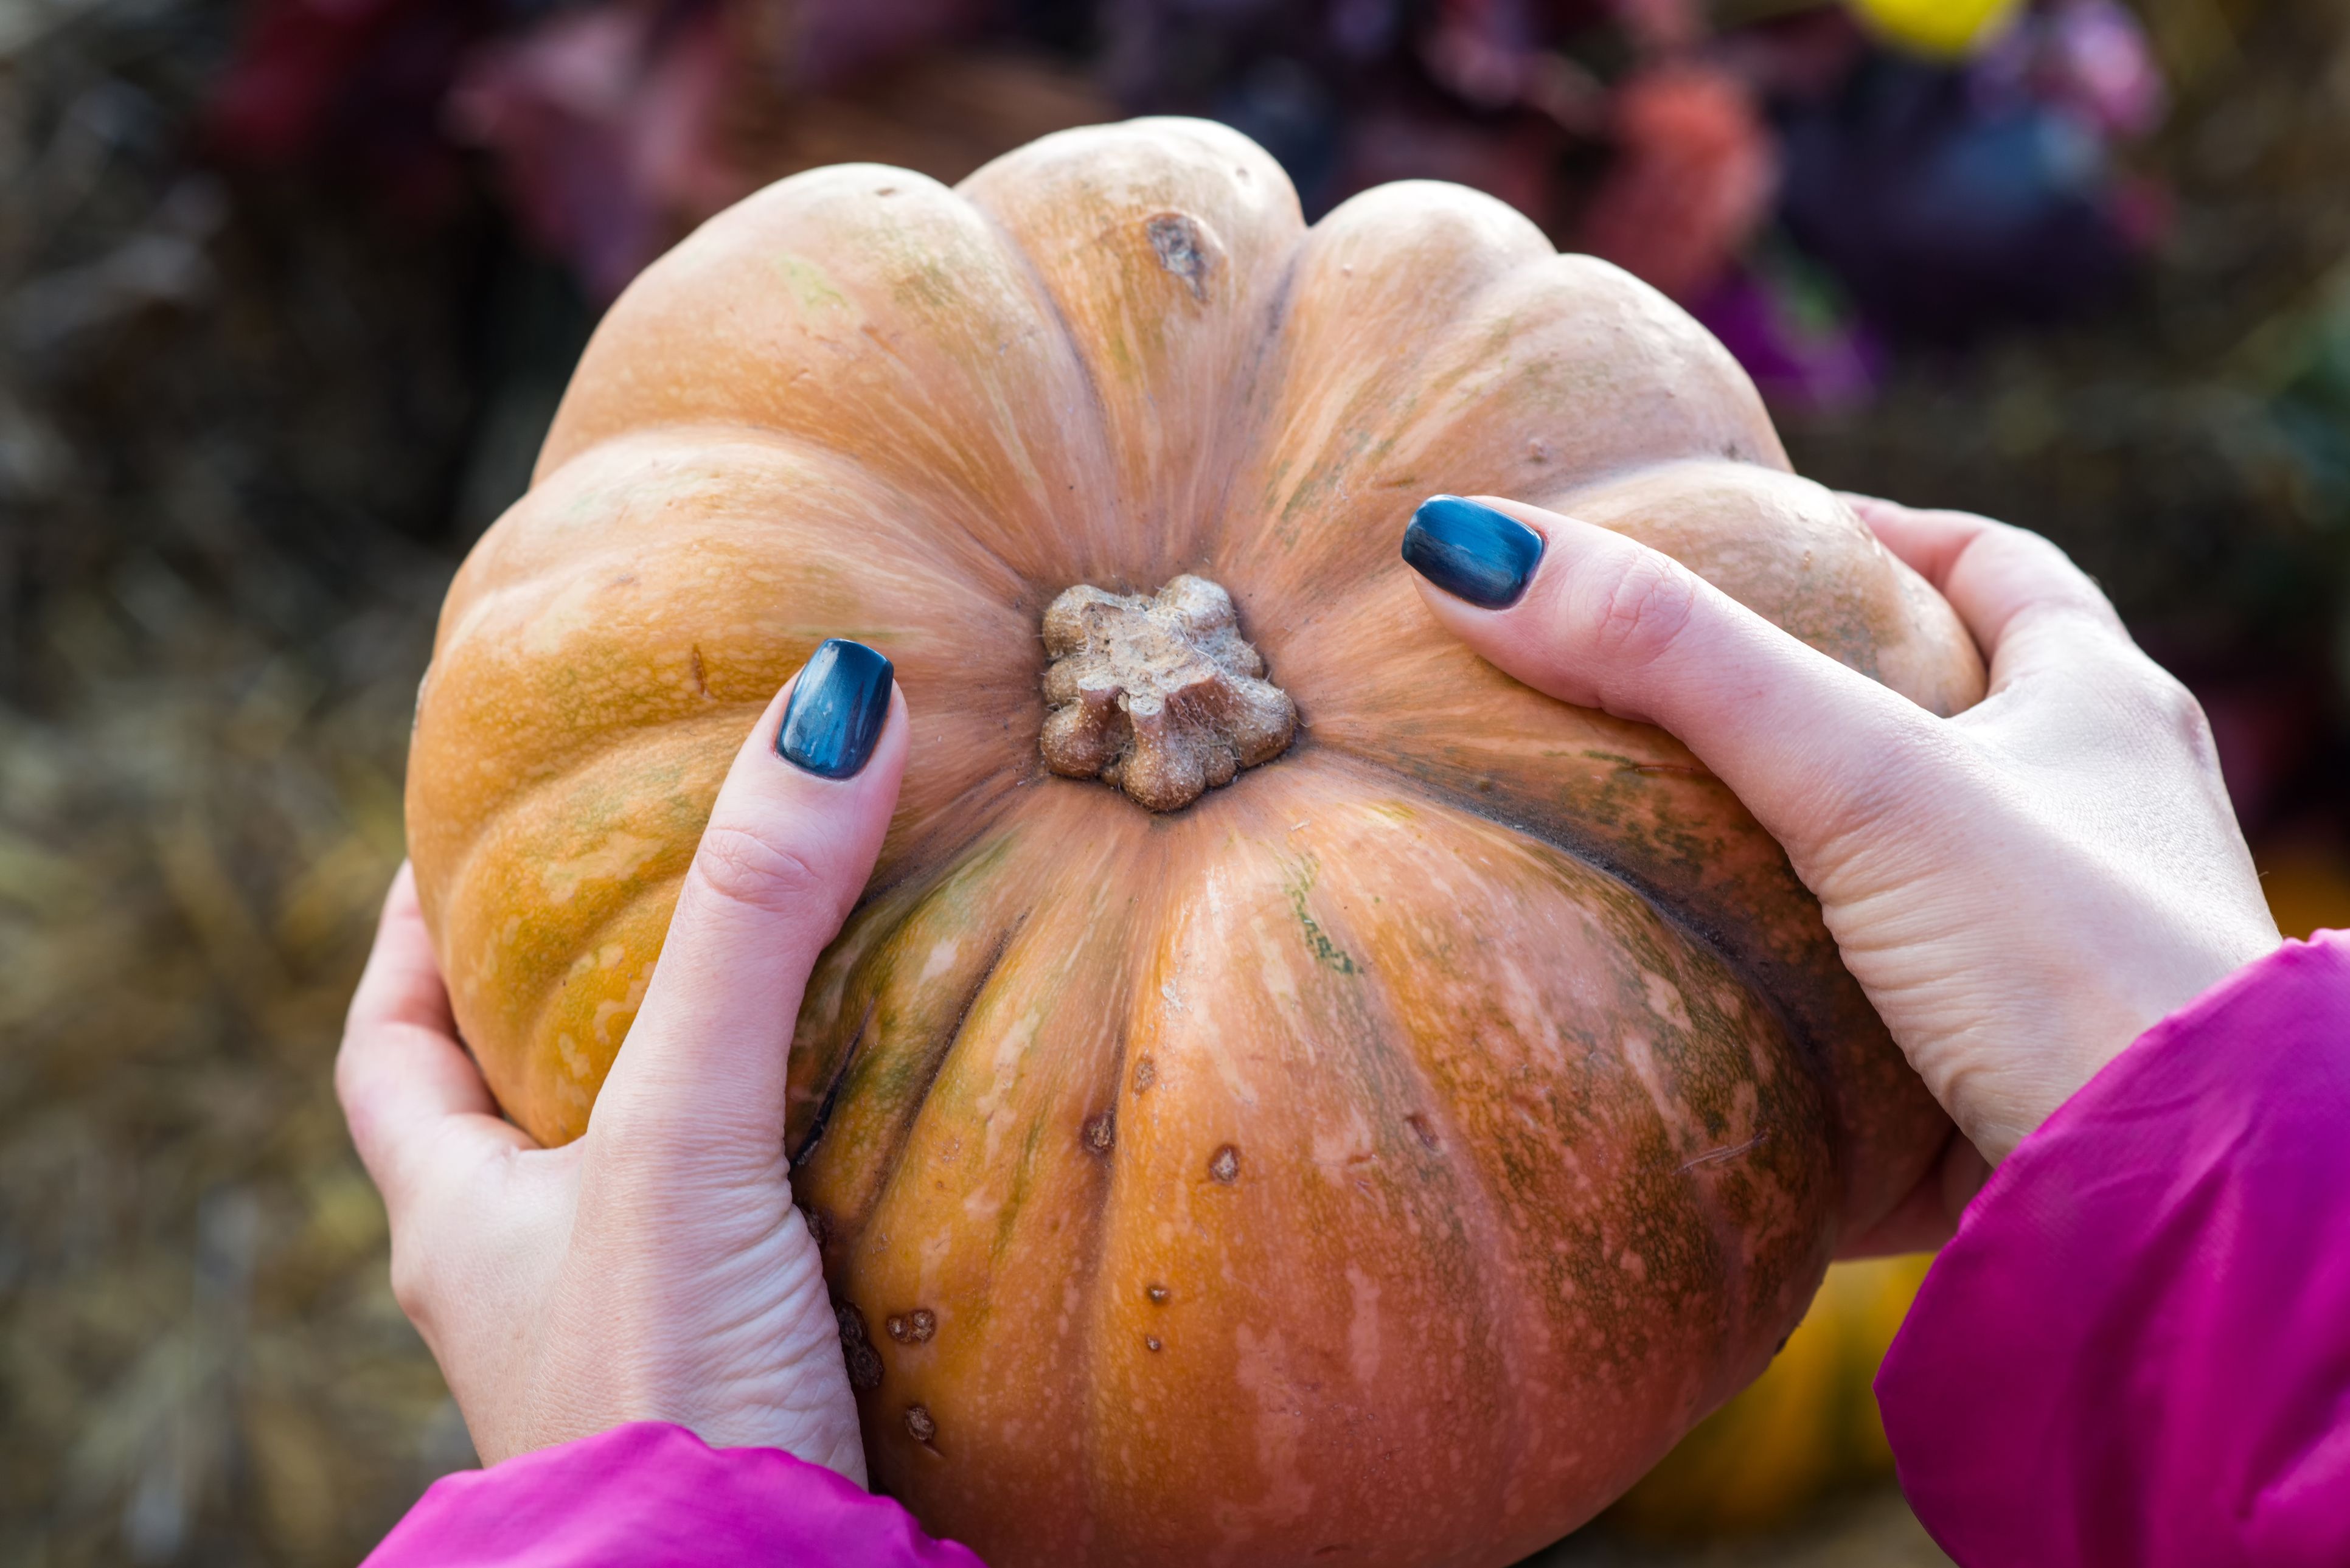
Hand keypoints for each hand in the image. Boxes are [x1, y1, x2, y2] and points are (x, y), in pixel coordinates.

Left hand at [337, 648, 905, 1472]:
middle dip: (579, 999)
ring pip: (652, 1177)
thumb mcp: (684, 1135)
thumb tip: (832, 699)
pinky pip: (762, 1241)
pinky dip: (809, 1172)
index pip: (388, 1051)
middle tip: (664, 890)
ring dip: (712, 1086)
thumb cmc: (665, 1392)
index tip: (462, 842)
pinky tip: (897, 1131)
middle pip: (518, 1105)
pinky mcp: (756, 1382)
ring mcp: (638, 1339)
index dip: (415, 937)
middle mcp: (532, 1281)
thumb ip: (751, 926)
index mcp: (460, 1221)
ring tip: (804, 981)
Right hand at [1403, 494, 2279, 1173]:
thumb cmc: (2072, 958)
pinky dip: (1828, 1001)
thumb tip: (1471, 549)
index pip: (1997, 569)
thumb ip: (1679, 663)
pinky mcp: (2027, 1077)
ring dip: (1829, 857)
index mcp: (2100, 711)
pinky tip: (1728, 1020)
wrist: (2188, 1199)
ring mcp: (2074, 956)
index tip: (1783, 531)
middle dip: (1847, 697)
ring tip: (1684, 849)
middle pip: (1973, 715)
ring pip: (1937, 872)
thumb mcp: (1865, 778)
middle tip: (1703, 694)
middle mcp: (2107, 822)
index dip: (1889, 535)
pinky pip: (1911, 1013)